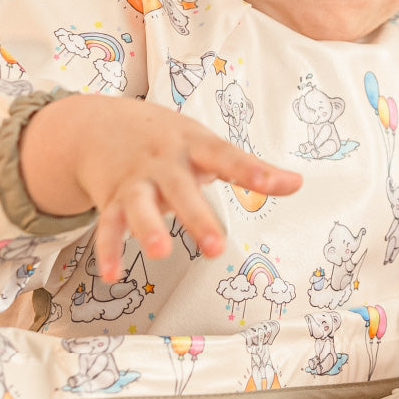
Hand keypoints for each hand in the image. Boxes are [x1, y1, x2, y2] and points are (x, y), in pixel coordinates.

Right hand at [19, 95, 300, 281]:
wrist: (100, 125)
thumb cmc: (167, 139)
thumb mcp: (205, 145)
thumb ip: (247, 167)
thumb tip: (298, 183)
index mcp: (194, 145)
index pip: (227, 156)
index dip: (254, 170)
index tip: (283, 184)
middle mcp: (164, 162)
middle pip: (182, 188)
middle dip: (197, 217)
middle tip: (216, 247)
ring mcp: (135, 181)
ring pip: (139, 205)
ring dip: (148, 228)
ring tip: (160, 252)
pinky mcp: (111, 200)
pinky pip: (109, 226)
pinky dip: (107, 250)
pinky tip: (112, 274)